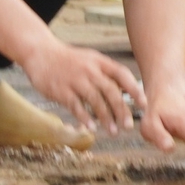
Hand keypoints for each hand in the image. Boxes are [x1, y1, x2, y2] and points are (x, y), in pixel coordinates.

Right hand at [20, 39, 144, 135]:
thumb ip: (107, 73)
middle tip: (128, 126)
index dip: (134, 89)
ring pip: (95, 100)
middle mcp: (89, 70)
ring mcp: (75, 80)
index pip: (122, 74)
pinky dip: (84, 117)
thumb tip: (128, 91)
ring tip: (113, 131)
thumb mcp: (91, 59)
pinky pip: (75, 105)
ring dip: (105, 117)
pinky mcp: (61, 90)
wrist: (41, 53)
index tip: (143, 104)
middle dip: (121, 109)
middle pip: (110, 90)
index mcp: (99, 62)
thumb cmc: (70, 60)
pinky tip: (91, 128)